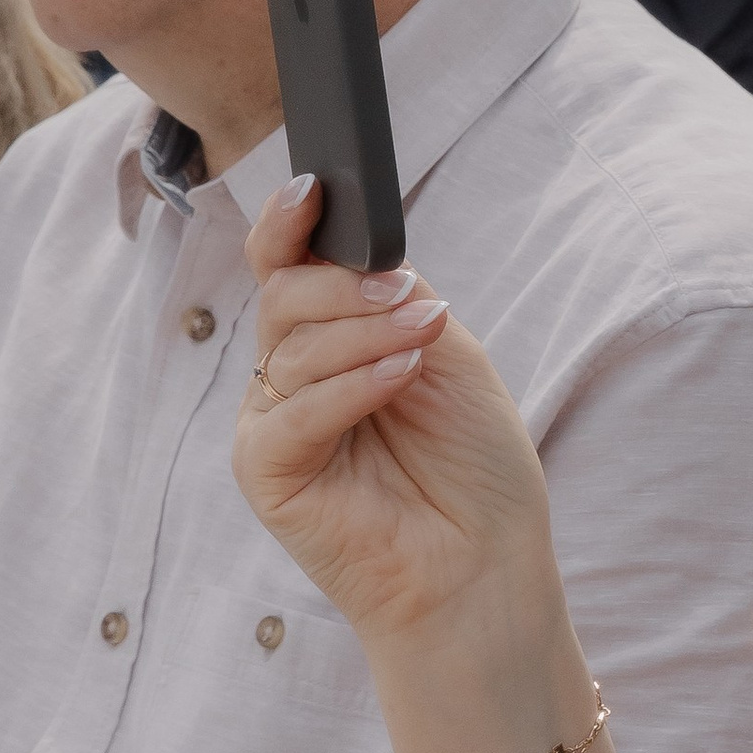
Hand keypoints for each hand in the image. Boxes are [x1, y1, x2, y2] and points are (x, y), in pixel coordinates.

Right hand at [233, 180, 558, 656]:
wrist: (484, 565)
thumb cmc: (471, 465)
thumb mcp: (446, 354)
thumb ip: (397, 298)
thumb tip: (360, 253)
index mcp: (330, 341)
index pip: (287, 267)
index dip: (289, 222)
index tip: (315, 188)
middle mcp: (293, 377)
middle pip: (283, 298)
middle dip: (345, 287)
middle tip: (411, 299)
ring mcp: (273, 424)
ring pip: (290, 347)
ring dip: (363, 334)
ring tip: (422, 343)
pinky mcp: (267, 473)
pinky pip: (292, 411)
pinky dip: (350, 386)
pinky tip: (400, 377)